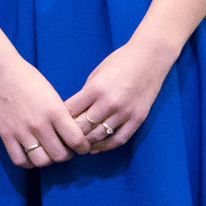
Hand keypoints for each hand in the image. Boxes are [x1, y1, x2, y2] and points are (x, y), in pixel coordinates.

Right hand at [0, 54, 90, 166]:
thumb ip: (61, 115)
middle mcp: (39, 124)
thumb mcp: (52, 94)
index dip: (83, 147)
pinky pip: (20, 160)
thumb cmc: (29, 79)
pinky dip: (29, 162)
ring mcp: (21, 131)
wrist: (0, 71)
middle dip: (67, 155)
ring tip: (49, 152)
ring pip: (42, 161)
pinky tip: (32, 154)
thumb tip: (71, 135)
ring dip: (49, 160)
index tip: (83, 147)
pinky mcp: (6, 135)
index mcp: (55, 111)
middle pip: (60, 155)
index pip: (76, 140)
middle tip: (66, 149)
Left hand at [64, 38, 172, 152]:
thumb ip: (86, 94)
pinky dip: (106, 146)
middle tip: (63, 138)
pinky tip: (96, 147)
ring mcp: (124, 113)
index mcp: (95, 89)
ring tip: (77, 145)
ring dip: (86, 142)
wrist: (150, 58)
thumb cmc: (120, 62)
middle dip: (71, 133)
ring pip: (99, 136)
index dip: (60, 119)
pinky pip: (119, 139)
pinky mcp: (137, 119)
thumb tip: (73, 112)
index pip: (71, 111)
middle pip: (83, 127)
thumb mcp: (96, 74)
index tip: (55, 123)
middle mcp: (109, 103)